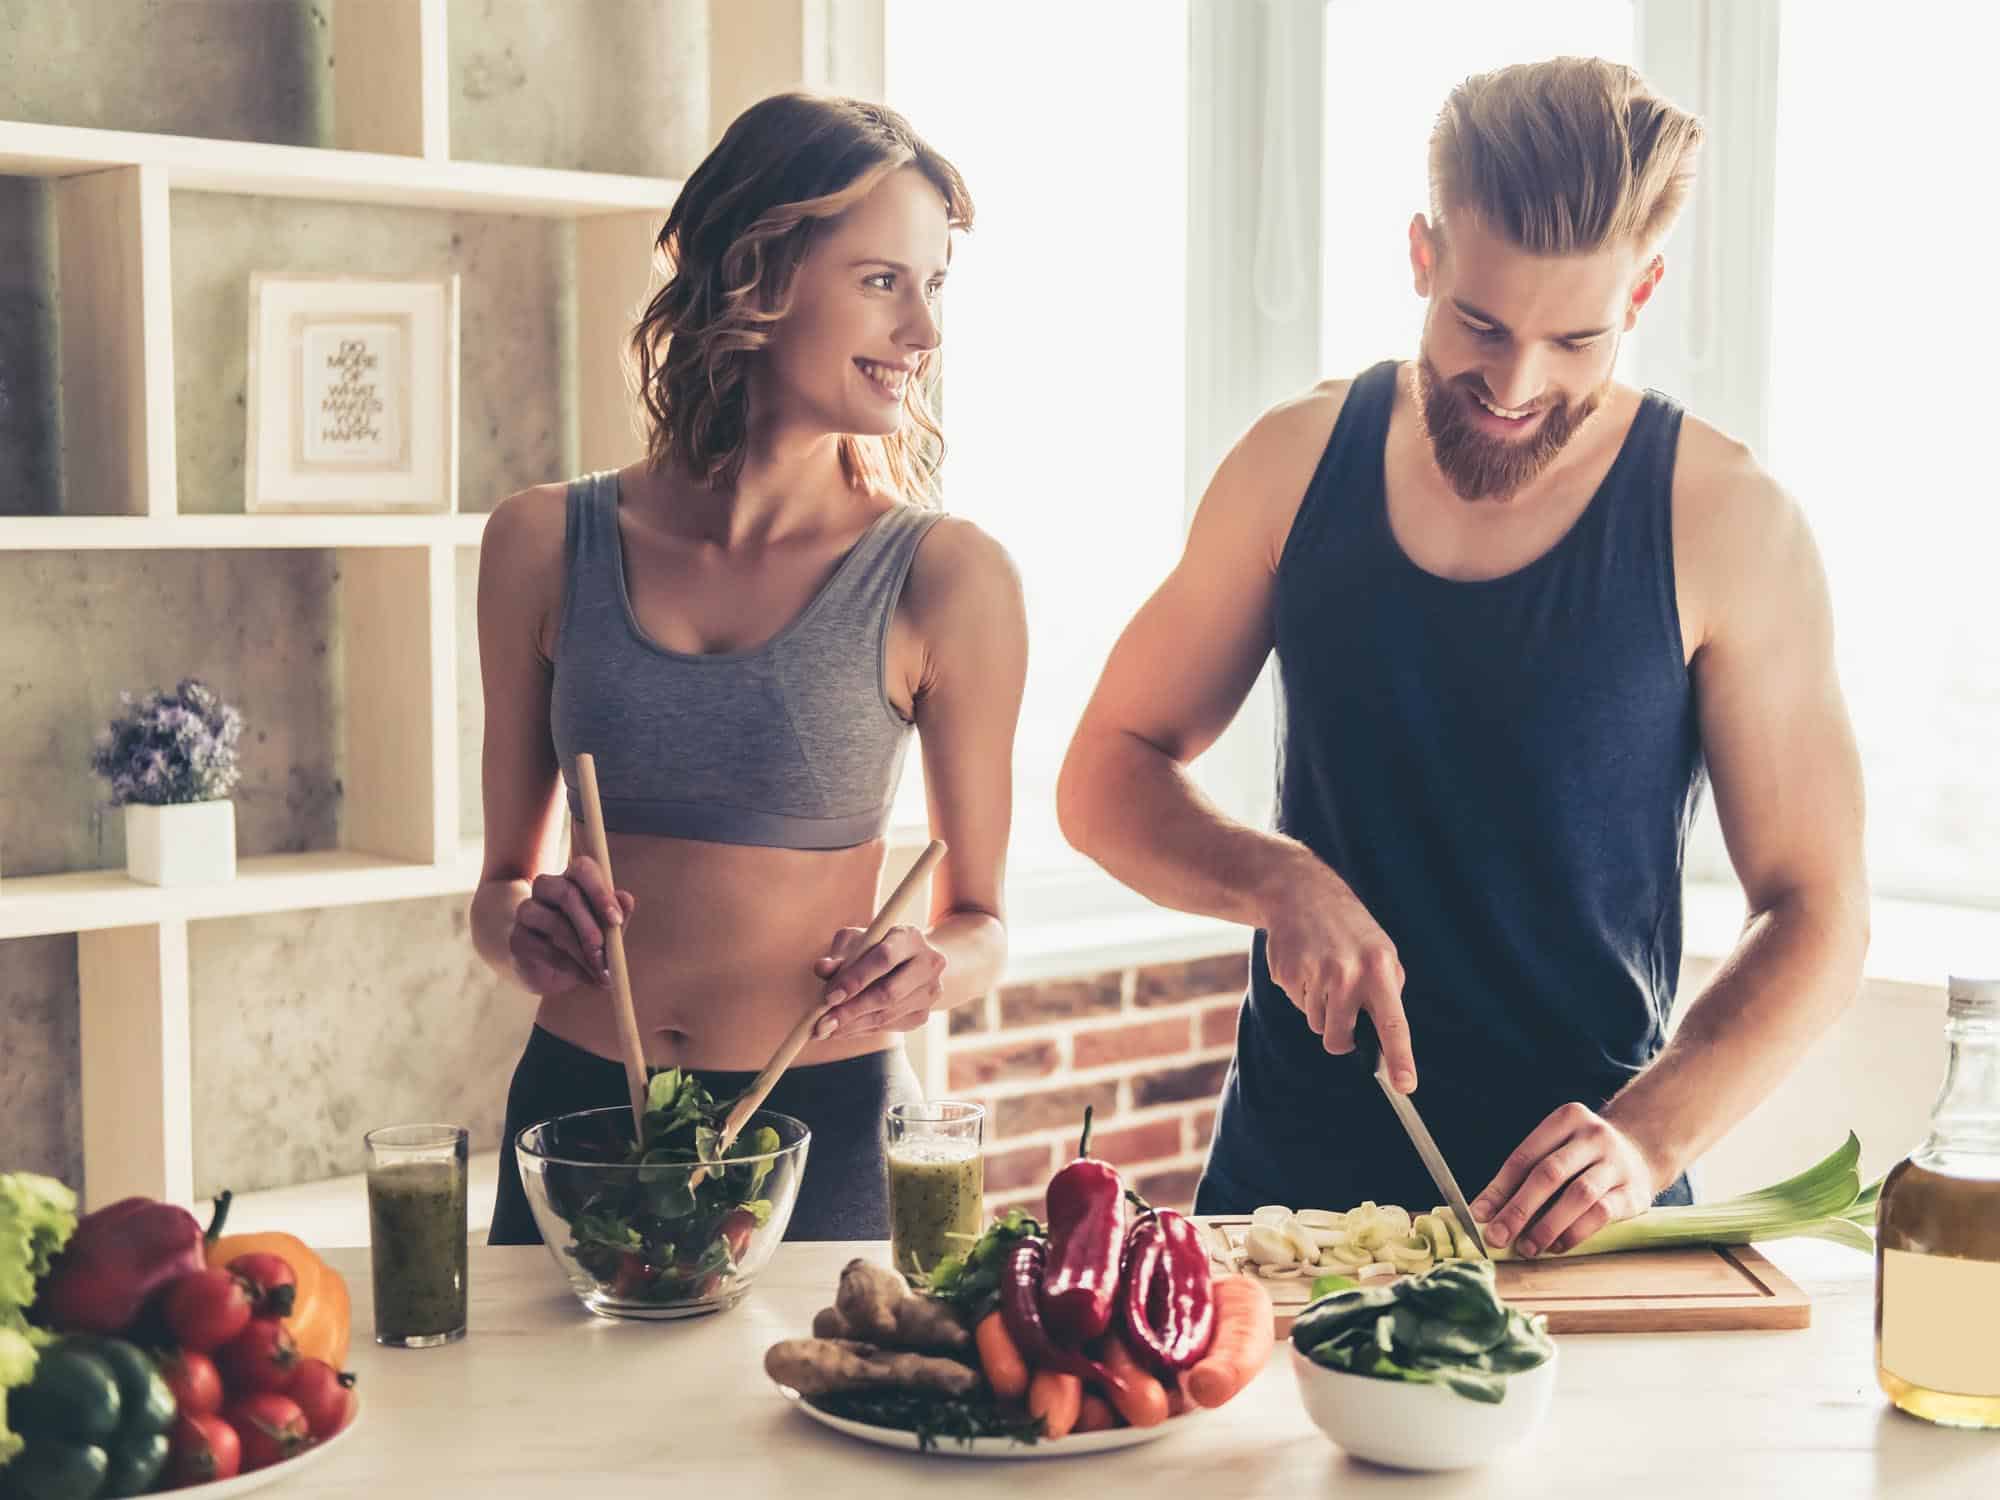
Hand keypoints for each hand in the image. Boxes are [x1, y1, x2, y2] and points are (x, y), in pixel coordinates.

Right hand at [507, 854, 635, 997]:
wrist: (554, 974)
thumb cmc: (587, 942)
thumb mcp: (607, 930)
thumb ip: (617, 914)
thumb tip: (626, 899)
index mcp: (572, 878)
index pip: (583, 869)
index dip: (600, 892)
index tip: (616, 921)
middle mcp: (546, 888)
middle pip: (566, 893)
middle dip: (591, 927)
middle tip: (606, 954)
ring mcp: (527, 911)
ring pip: (555, 923)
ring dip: (582, 952)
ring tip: (601, 973)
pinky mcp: (517, 938)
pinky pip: (544, 949)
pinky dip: (570, 966)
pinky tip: (586, 977)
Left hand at [811, 924, 947, 1039]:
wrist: (911, 961)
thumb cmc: (875, 946)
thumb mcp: (856, 941)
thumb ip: (838, 954)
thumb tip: (822, 968)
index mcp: (909, 937)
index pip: (884, 958)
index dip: (856, 979)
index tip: (830, 996)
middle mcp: (928, 963)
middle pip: (889, 992)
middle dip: (852, 1010)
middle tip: (823, 1022)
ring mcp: (930, 991)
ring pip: (888, 1014)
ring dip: (854, 1025)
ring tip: (826, 1030)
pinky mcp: (924, 1013)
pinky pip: (890, 1026)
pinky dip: (863, 1030)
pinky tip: (843, 1030)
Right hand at [1260, 858, 1416, 1090]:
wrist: (1301, 893)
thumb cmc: (1349, 928)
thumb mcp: (1381, 951)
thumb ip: (1387, 991)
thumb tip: (1386, 1038)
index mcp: (1379, 969)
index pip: (1393, 1023)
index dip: (1400, 1058)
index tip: (1405, 1085)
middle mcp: (1347, 974)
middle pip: (1339, 1039)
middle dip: (1339, 1037)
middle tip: (1340, 1010)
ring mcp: (1314, 974)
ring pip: (1317, 1024)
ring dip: (1320, 1008)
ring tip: (1323, 972)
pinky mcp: (1287, 974)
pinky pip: (1297, 1004)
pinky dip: (1301, 991)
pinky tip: (1305, 963)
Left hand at [1470, 1103, 1667, 1256]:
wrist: (1641, 1151)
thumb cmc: (1582, 1157)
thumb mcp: (1555, 1150)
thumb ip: (1523, 1176)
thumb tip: (1485, 1213)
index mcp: (1566, 1119)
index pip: (1524, 1156)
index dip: (1499, 1188)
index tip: (1479, 1215)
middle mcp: (1593, 1135)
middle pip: (1548, 1174)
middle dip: (1519, 1209)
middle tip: (1497, 1236)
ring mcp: (1617, 1163)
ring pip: (1578, 1195)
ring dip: (1547, 1225)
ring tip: (1527, 1247)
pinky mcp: (1634, 1191)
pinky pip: (1602, 1213)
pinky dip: (1575, 1232)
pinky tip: (1557, 1246)